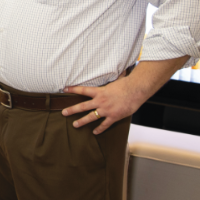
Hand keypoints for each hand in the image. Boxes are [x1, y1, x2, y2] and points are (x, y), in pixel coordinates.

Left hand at [63, 57, 186, 133]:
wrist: (136, 91)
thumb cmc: (127, 84)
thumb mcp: (116, 80)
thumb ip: (112, 77)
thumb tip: (116, 68)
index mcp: (100, 91)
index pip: (83, 90)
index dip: (73, 90)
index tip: (65, 89)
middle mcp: (100, 101)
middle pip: (83, 106)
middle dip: (72, 110)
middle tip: (64, 112)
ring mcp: (106, 110)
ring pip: (91, 117)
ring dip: (82, 121)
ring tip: (75, 125)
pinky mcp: (113, 117)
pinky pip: (105, 124)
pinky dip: (100, 129)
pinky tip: (95, 132)